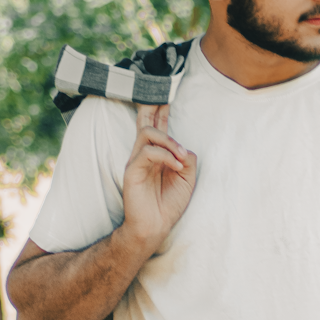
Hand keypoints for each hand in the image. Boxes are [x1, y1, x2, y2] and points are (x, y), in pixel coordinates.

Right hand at [120, 103, 196, 253]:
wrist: (155, 227)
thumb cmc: (168, 204)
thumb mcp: (187, 179)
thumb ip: (187, 159)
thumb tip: (184, 148)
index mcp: (157, 155)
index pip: (157, 126)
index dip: (161, 110)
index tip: (166, 94)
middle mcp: (144, 154)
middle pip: (145, 122)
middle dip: (152, 106)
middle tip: (161, 92)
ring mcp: (136, 161)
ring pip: (147, 134)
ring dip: (168, 140)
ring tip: (181, 154)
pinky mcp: (132, 171)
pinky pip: (147, 153)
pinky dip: (165, 156)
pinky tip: (176, 166)